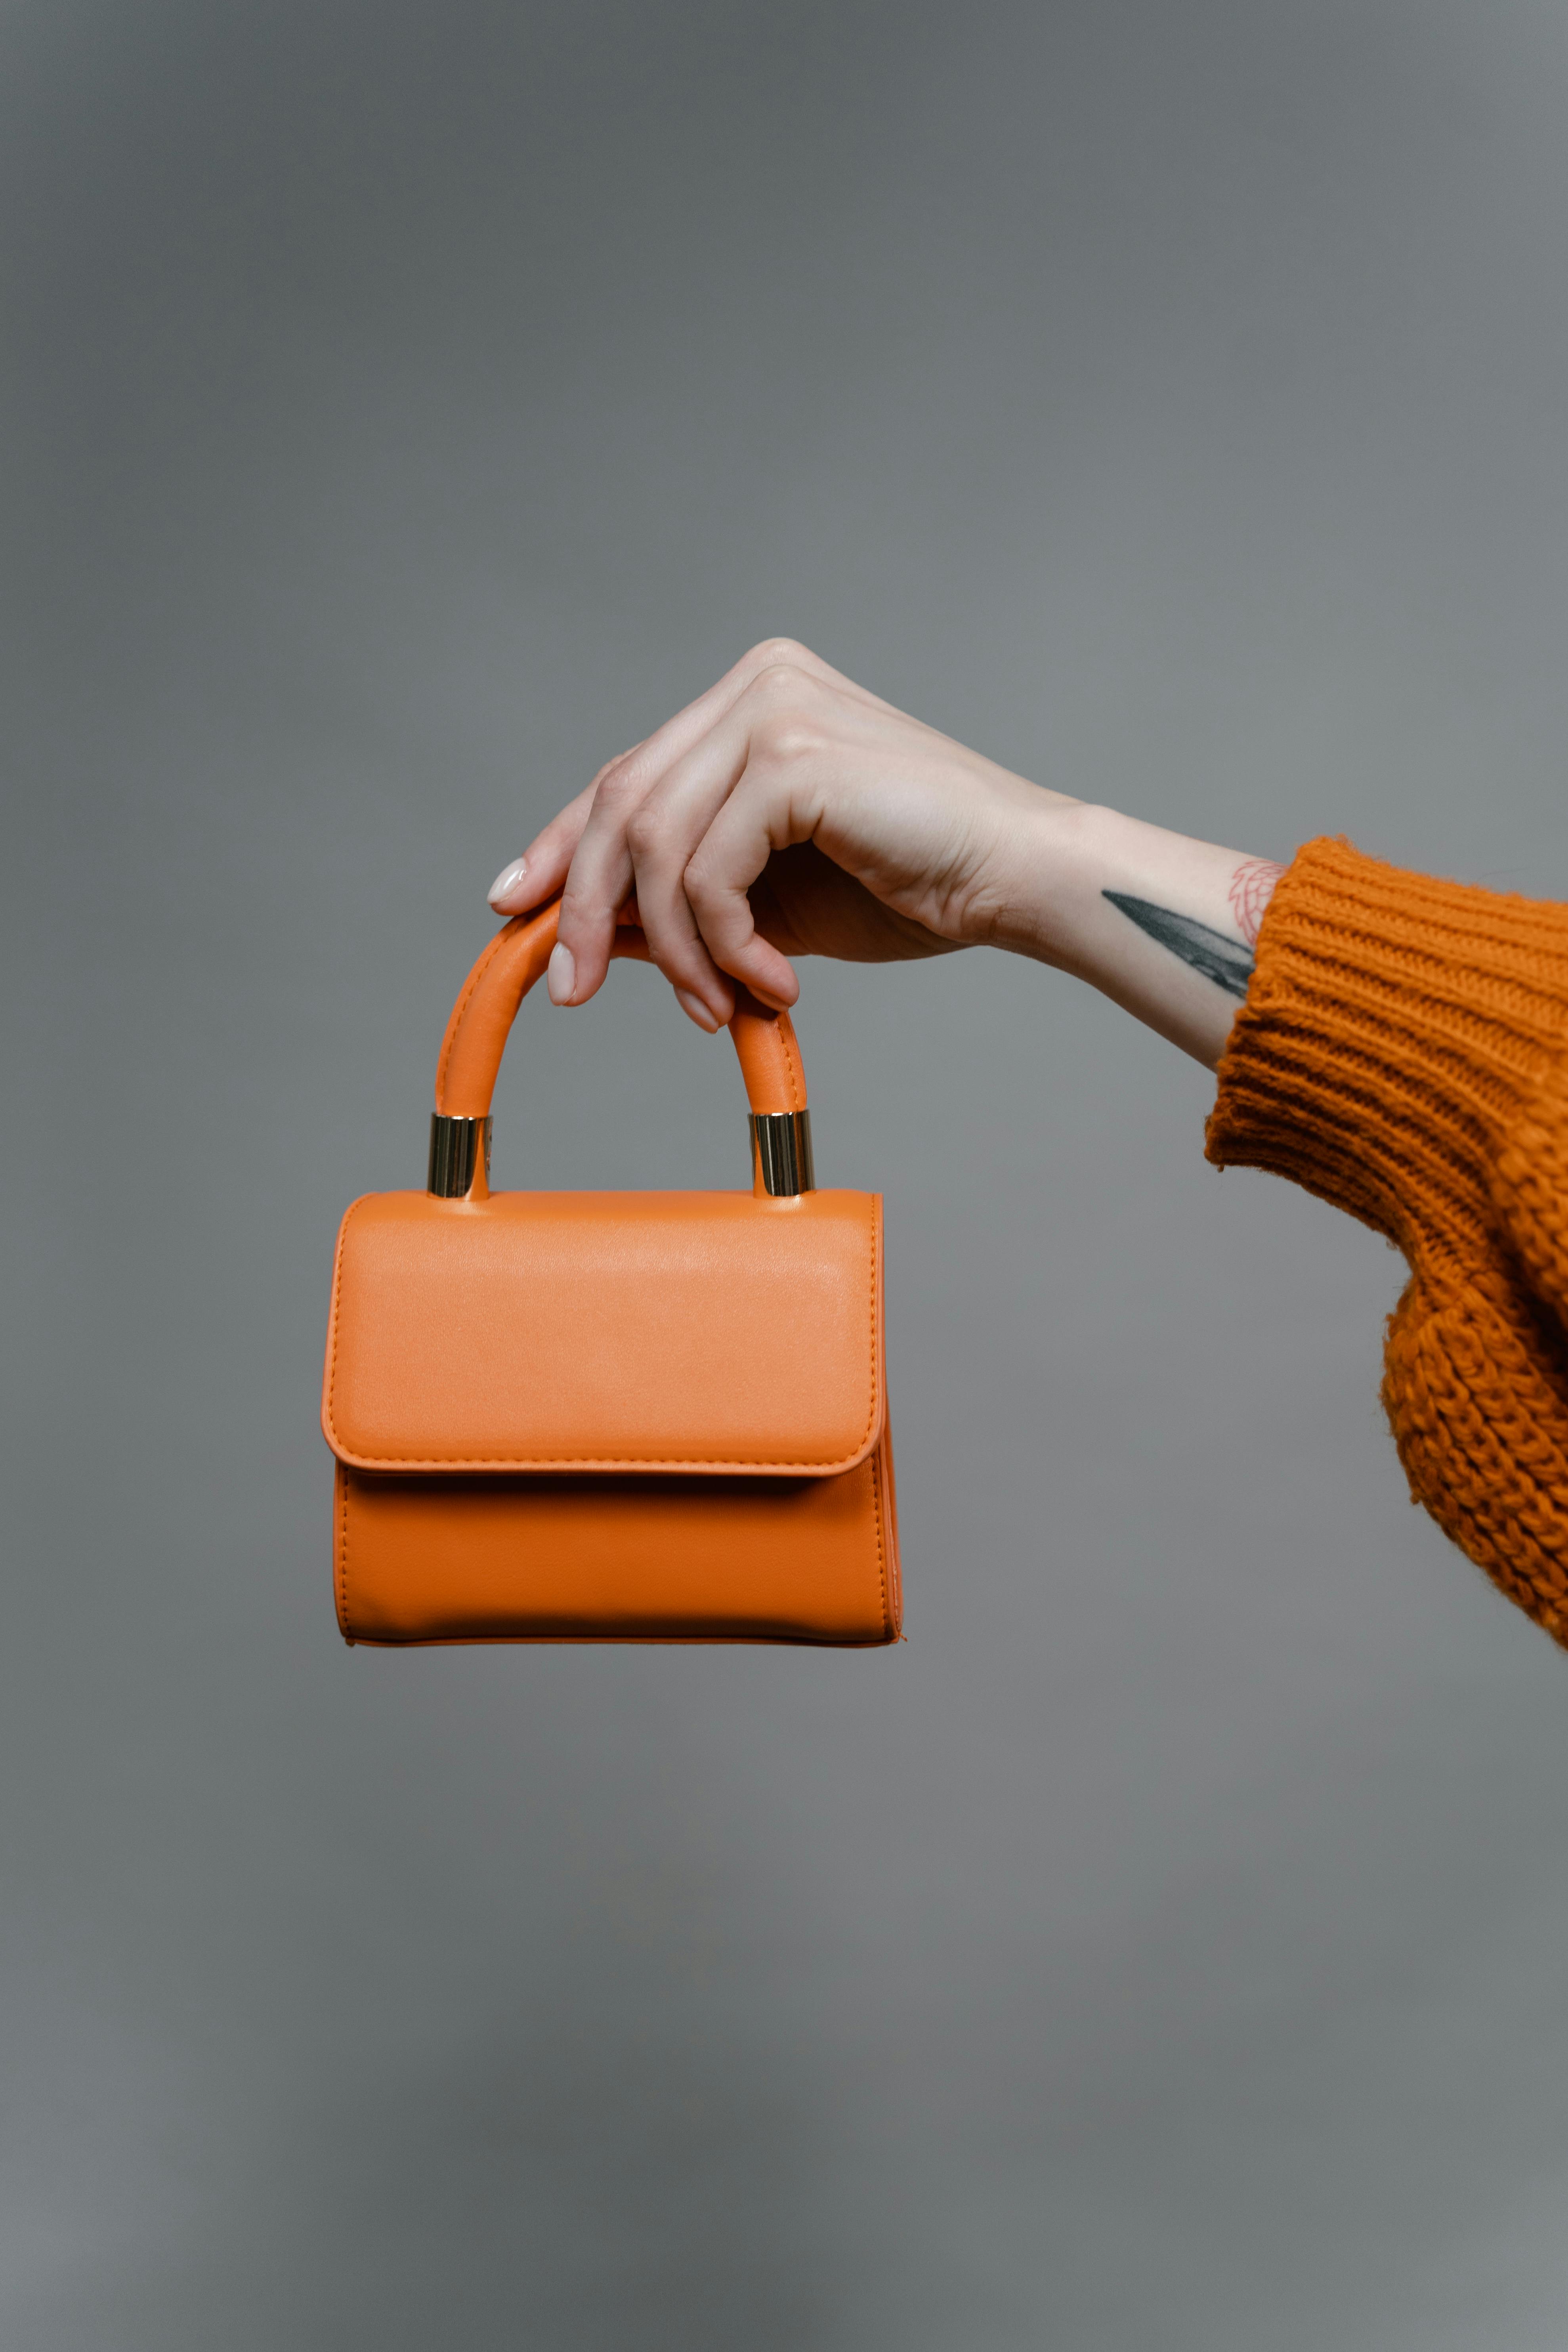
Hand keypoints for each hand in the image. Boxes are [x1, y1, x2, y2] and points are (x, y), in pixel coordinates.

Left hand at [487, 639, 1071, 1029]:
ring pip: (655, 844)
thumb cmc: (912, 883)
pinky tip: (772, 981)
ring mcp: (774, 708)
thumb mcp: (769, 900)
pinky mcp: (794, 756)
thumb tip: (588, 934)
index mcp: (752, 699)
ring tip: (720, 1005)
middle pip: (622, 802)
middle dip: (588, 909)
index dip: (562, 846)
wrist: (1013, 879)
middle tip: (576, 991)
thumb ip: (682, 900)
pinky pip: (709, 870)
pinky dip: (725, 943)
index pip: (627, 776)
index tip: (514, 906)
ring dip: (675, 948)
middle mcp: (757, 683)